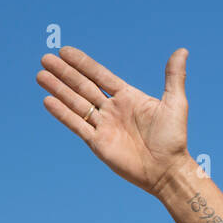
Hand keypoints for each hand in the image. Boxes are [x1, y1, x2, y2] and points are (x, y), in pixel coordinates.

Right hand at [37, 46, 190, 195]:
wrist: (168, 171)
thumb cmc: (174, 139)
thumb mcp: (175, 104)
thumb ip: (174, 76)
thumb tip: (182, 51)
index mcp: (128, 97)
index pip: (100, 75)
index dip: (82, 64)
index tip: (65, 51)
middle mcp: (113, 110)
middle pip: (83, 86)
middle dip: (64, 73)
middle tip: (45, 58)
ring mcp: (104, 126)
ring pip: (76, 103)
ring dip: (58, 89)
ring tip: (40, 75)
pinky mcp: (98, 144)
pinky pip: (77, 125)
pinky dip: (62, 113)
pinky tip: (48, 100)